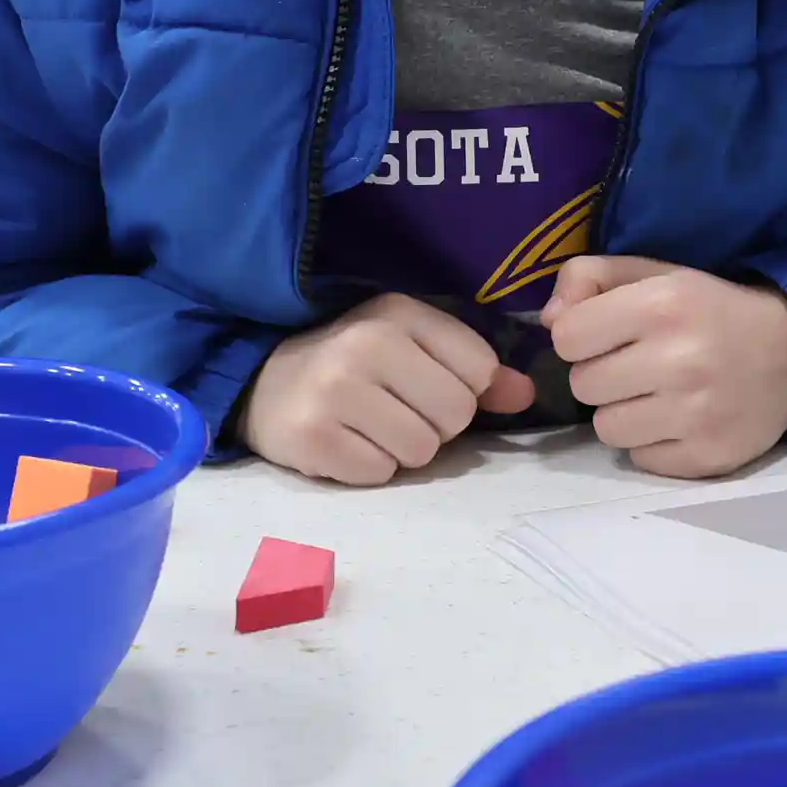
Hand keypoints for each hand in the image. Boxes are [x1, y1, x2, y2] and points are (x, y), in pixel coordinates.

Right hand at [243, 293, 532, 486]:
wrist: (260, 382)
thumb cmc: (349, 363)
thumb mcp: (409, 346)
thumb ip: (472, 369)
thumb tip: (526, 394)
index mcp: (397, 312)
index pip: (479, 367)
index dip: (464, 387)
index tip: (427, 385)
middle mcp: (366, 344)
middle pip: (456, 414)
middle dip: (436, 425)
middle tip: (396, 411)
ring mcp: (335, 391)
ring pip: (421, 450)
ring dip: (404, 450)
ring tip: (371, 428)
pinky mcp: (312, 437)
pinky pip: (379, 473)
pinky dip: (369, 467)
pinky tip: (346, 443)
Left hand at [544, 257, 786, 479]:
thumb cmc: (709, 309)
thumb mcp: (653, 273)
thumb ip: (588, 278)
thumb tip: (548, 321)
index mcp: (662, 305)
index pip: (567, 337)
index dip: (581, 337)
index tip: (609, 336)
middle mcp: (679, 360)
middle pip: (583, 386)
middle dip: (603, 376)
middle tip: (638, 367)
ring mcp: (696, 415)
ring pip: (606, 429)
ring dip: (624, 413)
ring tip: (657, 396)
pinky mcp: (708, 457)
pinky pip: (640, 459)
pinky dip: (653, 444)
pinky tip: (679, 421)